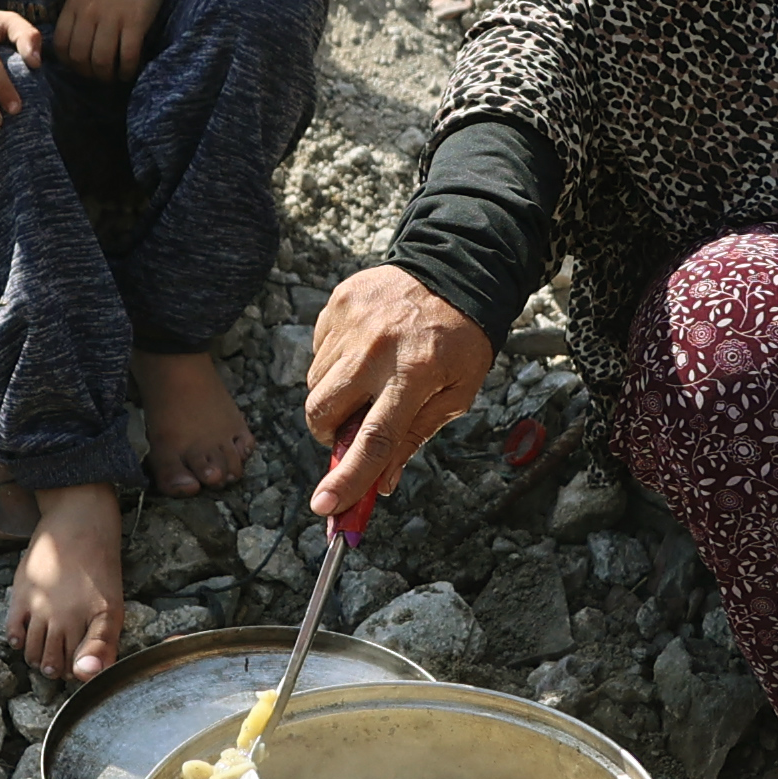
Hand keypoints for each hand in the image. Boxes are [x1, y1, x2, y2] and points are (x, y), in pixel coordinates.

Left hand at [49, 0, 181, 80]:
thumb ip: (77, 10)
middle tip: (98, 75)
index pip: (61, 45)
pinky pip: (127, 56)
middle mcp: (89, 13)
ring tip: (113, 76)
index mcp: (74, 4)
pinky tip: (129, 71)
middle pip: (79, 57)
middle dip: (88, 73)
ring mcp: (112, 18)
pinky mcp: (135, 22)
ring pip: (101, 61)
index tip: (80, 66)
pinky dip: (127, 69)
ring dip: (107, 76)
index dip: (68, 62)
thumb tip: (73, 40)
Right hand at [303, 265, 492, 522]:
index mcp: (415, 375)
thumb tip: (383, 483)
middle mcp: (377, 349)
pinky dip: (335, 365)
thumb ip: (415, 436)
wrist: (454, 271)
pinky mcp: (337, 305)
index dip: (348, 478)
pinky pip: (318, 353)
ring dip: (334, 399)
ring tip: (369, 380)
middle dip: (329, 435)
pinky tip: (364, 352)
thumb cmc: (460, 340)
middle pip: (324, 413)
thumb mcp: (456, 394)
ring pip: (316, 385)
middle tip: (352, 430)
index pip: (374, 439)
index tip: (325, 507)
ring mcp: (352, 324)